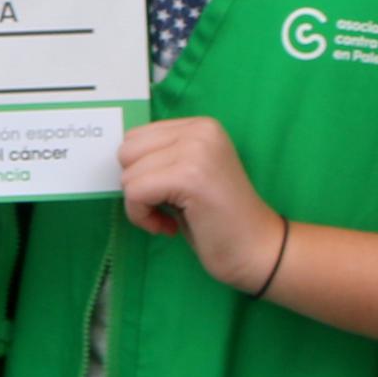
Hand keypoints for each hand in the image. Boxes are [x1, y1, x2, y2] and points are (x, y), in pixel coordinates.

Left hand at [119, 116, 282, 293]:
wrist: (258, 250)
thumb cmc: (218, 220)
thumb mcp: (188, 174)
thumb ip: (161, 157)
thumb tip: (118, 157)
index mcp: (200, 126)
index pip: (136, 137)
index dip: (140, 171)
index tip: (165, 194)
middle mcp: (199, 130)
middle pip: (128, 151)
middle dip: (136, 185)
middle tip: (165, 207)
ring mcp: (196, 151)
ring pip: (129, 174)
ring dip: (140, 205)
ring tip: (170, 218)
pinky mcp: (189, 176)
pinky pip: (135, 193)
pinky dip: (142, 217)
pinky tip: (168, 227)